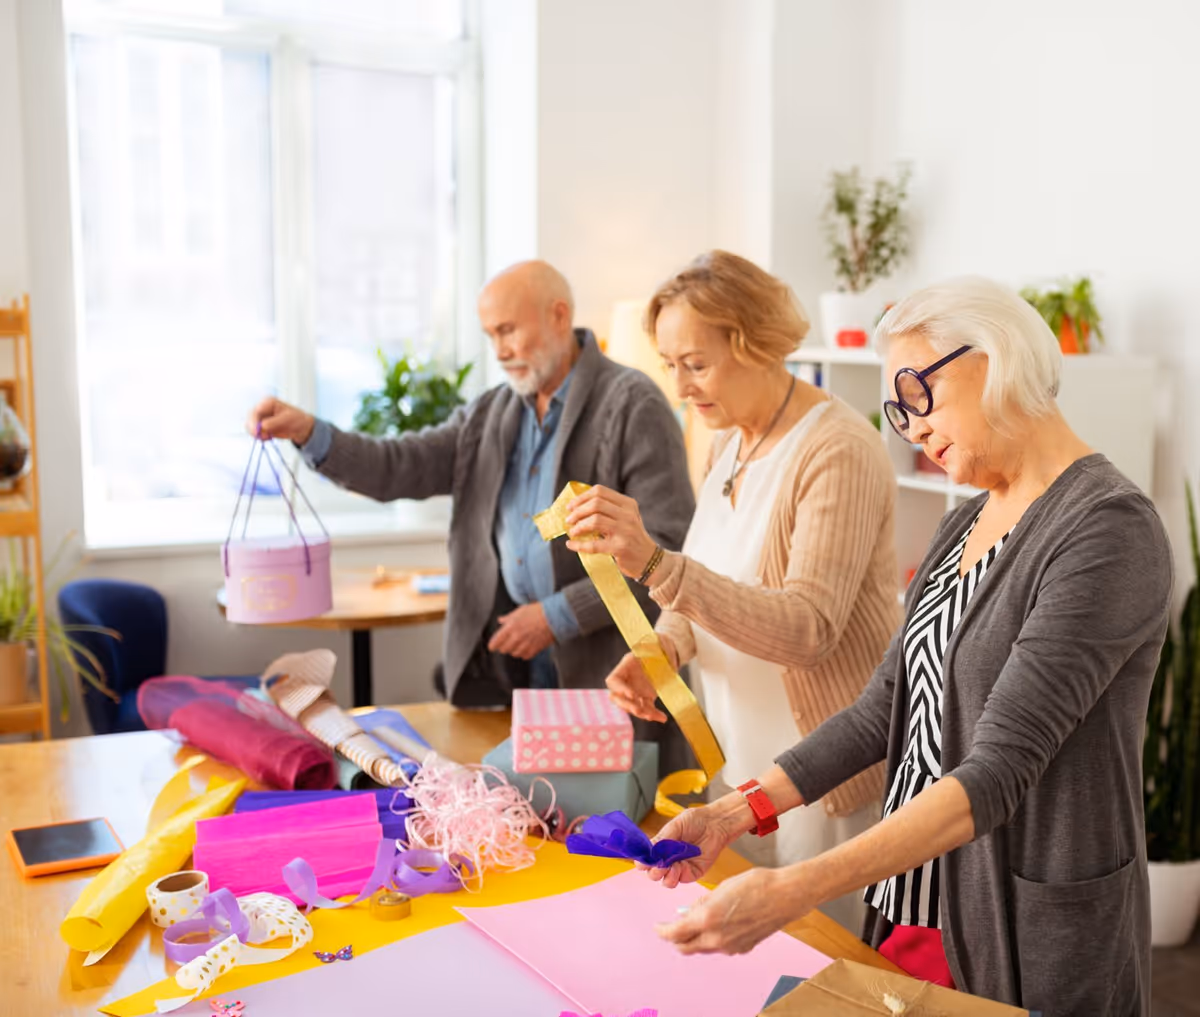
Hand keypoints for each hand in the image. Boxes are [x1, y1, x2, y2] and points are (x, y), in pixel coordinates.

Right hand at [247, 396, 315, 444]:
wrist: (301, 428)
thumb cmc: (296, 419)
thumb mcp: (286, 419)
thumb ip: (273, 423)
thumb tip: (262, 426)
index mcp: (268, 402)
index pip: (255, 410)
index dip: (254, 421)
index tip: (256, 431)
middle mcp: (262, 409)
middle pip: (250, 418)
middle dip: (254, 429)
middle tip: (262, 437)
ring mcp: (261, 418)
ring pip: (250, 426)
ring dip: (257, 433)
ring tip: (268, 437)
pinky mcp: (261, 426)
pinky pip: (255, 432)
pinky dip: (260, 436)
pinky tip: (268, 437)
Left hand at [487, 602, 554, 659]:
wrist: (554, 617)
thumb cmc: (538, 611)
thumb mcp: (520, 610)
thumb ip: (508, 617)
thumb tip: (501, 620)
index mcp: (511, 627)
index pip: (496, 641)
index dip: (492, 645)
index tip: (492, 646)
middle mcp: (516, 637)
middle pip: (504, 650)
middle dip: (504, 646)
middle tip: (508, 642)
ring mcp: (525, 645)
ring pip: (514, 654)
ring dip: (515, 650)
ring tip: (519, 643)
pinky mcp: (534, 650)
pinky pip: (525, 656)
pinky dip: (524, 653)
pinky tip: (527, 646)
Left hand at [564, 486, 658, 578]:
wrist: (649, 560)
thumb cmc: (632, 538)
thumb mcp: (626, 518)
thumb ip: (608, 510)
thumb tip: (577, 508)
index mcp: (628, 504)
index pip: (600, 491)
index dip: (581, 497)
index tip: (571, 506)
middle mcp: (628, 515)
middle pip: (596, 504)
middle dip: (577, 511)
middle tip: (569, 520)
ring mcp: (625, 531)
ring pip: (594, 520)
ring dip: (578, 526)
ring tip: (573, 532)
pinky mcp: (620, 547)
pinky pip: (594, 544)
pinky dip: (579, 544)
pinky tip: (571, 544)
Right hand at [605, 635, 677, 723]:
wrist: (668, 653)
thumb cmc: (659, 646)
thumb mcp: (655, 644)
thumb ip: (651, 646)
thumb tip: (650, 646)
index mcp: (626, 666)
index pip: (614, 680)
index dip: (619, 689)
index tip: (632, 695)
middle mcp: (628, 680)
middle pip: (618, 698)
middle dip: (627, 706)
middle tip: (639, 710)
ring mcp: (636, 690)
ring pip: (632, 706)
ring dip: (641, 713)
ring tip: (652, 716)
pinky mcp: (646, 697)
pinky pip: (647, 709)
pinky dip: (654, 715)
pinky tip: (662, 718)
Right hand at [644, 801, 742, 888]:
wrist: (715, 823)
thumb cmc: (695, 821)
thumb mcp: (675, 826)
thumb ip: (662, 839)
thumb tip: (649, 851)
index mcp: (660, 848)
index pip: (646, 860)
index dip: (642, 863)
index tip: (643, 862)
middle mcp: (668, 860)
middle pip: (654, 874)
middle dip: (654, 872)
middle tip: (659, 865)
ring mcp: (679, 868)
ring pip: (666, 882)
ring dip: (665, 876)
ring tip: (671, 867)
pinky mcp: (692, 873)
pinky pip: (681, 880)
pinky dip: (678, 875)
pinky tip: (681, 865)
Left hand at [655, 866, 809, 955]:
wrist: (784, 896)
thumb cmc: (754, 884)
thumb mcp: (721, 887)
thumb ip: (702, 903)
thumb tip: (690, 912)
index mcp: (707, 919)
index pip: (675, 933)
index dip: (663, 931)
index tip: (658, 927)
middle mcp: (716, 938)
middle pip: (686, 948)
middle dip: (676, 939)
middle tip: (672, 927)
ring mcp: (730, 946)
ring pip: (703, 948)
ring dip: (694, 939)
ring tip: (696, 921)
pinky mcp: (742, 948)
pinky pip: (719, 947)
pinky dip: (712, 938)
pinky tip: (719, 923)